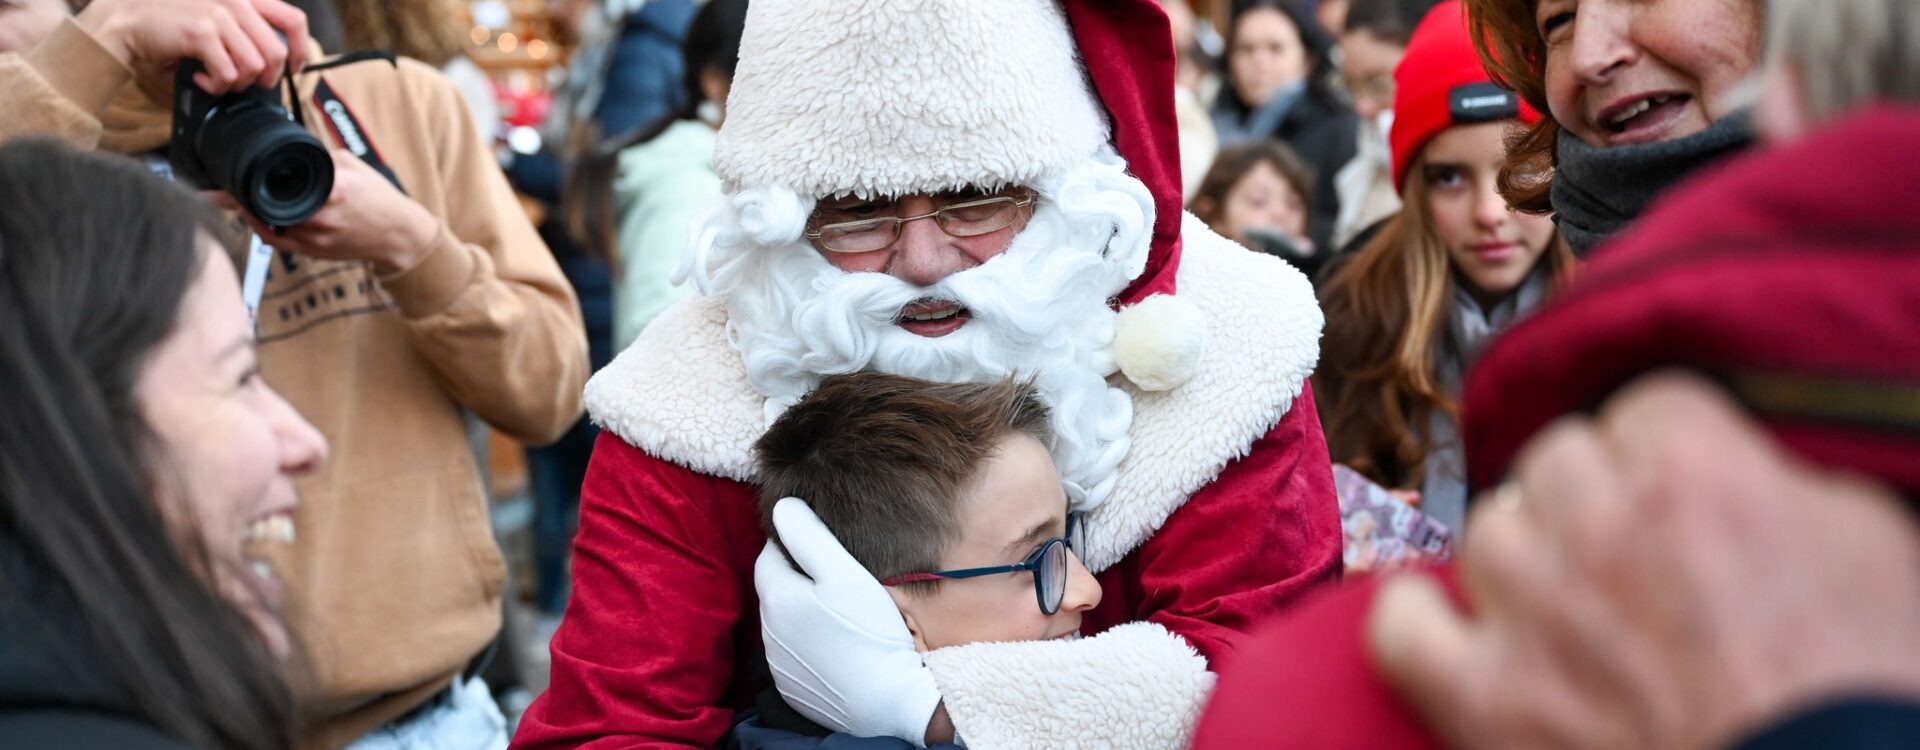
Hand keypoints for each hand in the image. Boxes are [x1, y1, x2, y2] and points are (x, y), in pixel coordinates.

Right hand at [75, 0, 309, 92]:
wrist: (127, 19)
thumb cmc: (172, 21)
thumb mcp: (216, 13)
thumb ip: (244, 25)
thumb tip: (275, 58)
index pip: (293, 20)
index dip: (300, 49)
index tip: (293, 67)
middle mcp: (236, 1)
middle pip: (276, 53)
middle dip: (265, 77)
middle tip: (247, 83)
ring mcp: (219, 15)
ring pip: (255, 67)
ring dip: (238, 82)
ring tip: (220, 79)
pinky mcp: (201, 33)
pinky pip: (228, 74)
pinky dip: (218, 85)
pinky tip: (204, 79)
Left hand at [212, 149, 439, 274]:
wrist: (400, 234)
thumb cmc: (380, 199)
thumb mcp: (352, 164)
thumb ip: (319, 157)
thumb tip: (289, 148)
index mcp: (330, 189)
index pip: (277, 183)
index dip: (247, 181)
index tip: (226, 178)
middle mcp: (320, 215)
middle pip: (265, 207)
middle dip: (240, 199)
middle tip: (220, 191)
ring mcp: (316, 237)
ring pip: (266, 227)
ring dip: (248, 215)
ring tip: (235, 203)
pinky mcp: (314, 252)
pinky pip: (277, 243)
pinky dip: (261, 231)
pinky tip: (254, 221)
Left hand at [755, 498, 943, 743]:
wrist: (887, 702)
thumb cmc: (869, 631)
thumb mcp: (845, 573)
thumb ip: (810, 535)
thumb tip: (783, 505)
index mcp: (776, 596)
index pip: (770, 552)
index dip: (794, 541)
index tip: (823, 541)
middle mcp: (767, 630)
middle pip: (776, 587)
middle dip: (797, 575)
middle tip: (835, 572)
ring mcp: (778, 663)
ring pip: (783, 620)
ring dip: (802, 609)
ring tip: (839, 609)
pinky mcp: (791, 686)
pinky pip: (794, 652)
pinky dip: (809, 642)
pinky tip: (837, 643)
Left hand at [1369, 372, 1919, 749]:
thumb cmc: (1861, 682)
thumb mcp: (1867, 540)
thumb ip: (1779, 478)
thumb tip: (1736, 465)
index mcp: (1689, 468)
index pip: (1641, 405)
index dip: (1666, 451)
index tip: (1682, 487)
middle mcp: (1594, 524)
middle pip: (1555, 459)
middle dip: (1595, 499)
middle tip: (1637, 554)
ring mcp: (1530, 610)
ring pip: (1489, 531)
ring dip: (1527, 559)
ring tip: (1576, 602)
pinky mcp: (1484, 697)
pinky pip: (1401, 629)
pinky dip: (1415, 623)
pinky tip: (1445, 622)